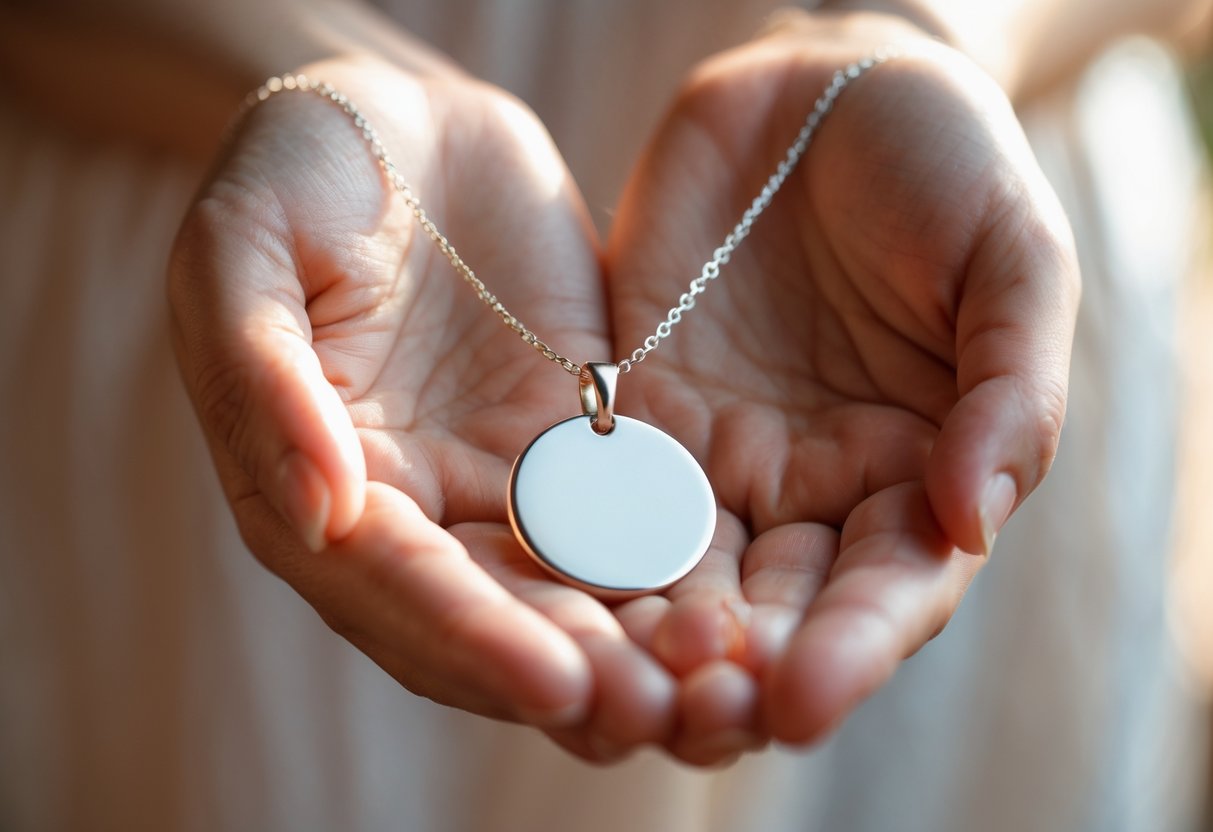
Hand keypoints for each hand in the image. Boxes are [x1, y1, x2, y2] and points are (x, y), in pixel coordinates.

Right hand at [169, 57, 680, 753]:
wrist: (402, 120)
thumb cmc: (300, 166)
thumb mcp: (242, 245)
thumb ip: (262, 378)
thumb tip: (320, 513)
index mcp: (314, 483)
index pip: (391, 587)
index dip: (469, 638)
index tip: (558, 683)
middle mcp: (413, 509)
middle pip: (490, 619)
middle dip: (572, 675)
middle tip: (660, 716)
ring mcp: (499, 481)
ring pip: (567, 590)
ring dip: (637, 647)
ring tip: (716, 687)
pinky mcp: (574, 445)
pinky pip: (627, 516)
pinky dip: (674, 566)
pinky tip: (742, 600)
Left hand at [605, 12, 1079, 746]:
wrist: (821, 90)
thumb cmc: (944, 163)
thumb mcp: (1012, 258)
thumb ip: (1007, 390)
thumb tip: (972, 519)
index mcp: (919, 471)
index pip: (889, 590)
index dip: (854, 650)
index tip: (805, 698)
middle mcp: (814, 489)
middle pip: (777, 610)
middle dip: (739, 668)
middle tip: (693, 713)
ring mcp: (718, 459)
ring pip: (682, 576)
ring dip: (650, 639)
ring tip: (616, 685)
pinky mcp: (634, 417)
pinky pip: (602, 497)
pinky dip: (582, 551)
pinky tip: (549, 592)